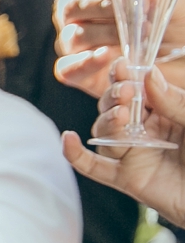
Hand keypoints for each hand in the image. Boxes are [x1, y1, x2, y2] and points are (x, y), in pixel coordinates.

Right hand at [54, 0, 184, 96]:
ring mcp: (78, 46)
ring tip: (133, 41)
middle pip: (69, 4)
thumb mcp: (179, 8)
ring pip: (70, 35)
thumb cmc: (179, 30)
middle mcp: (83, 16)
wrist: (183, 65)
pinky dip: (83, 63)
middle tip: (136, 16)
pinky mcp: (80, 75)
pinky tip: (107, 58)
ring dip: (102, 35)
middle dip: (100, 7)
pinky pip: (65, 69)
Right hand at [64, 66, 184, 220]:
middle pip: (113, 107)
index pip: (137, 89)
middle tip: (126, 91)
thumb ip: (175, 101)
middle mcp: (145, 131)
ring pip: (103, 133)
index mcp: (164, 112)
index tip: (122, 65)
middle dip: (114, 96)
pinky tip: (69, 139)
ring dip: (106, 121)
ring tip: (121, 116)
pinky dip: (76, 155)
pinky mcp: (127, 178)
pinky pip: (94, 167)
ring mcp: (134, 153)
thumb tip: (148, 74)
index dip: (125, 77)